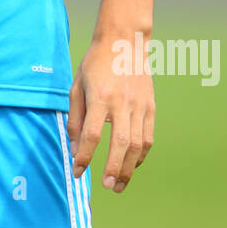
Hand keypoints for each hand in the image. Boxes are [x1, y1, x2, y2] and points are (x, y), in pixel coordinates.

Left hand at [66, 34, 154, 192]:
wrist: (124, 41)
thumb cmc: (95, 64)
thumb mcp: (77, 87)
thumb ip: (76, 119)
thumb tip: (76, 149)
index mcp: (100, 97)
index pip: (92, 134)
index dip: (84, 157)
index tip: (78, 171)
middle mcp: (122, 103)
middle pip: (120, 144)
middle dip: (114, 169)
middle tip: (107, 186)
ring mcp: (140, 106)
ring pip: (138, 145)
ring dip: (130, 168)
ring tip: (119, 184)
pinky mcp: (151, 107)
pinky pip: (148, 137)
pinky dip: (141, 156)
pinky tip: (132, 165)